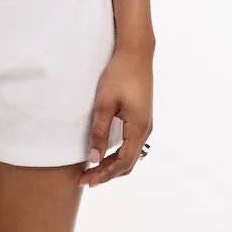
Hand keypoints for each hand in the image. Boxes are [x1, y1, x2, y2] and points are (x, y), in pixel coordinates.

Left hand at [78, 44, 153, 187]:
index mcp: (138, 128)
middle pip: (128, 162)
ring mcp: (145, 123)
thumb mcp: (105, 103)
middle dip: (107, 173)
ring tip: (94, 169)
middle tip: (87, 179)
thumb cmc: (119, 74)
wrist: (136, 52)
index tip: (86, 179)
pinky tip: (105, 151)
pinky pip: (131, 143)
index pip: (122, 162)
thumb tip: (94, 158)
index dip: (104, 174)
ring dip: (113, 164)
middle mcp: (145, 129)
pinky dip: (118, 153)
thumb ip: (99, 131)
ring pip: (130, 154)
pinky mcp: (141, 116)